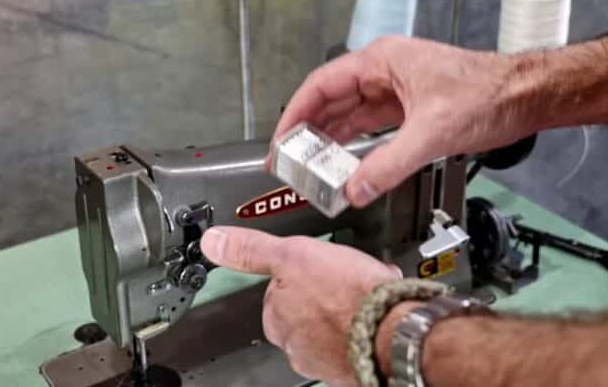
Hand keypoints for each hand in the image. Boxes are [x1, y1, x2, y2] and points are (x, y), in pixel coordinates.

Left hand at [200, 226, 402, 385]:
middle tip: (344, 276)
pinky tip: (379, 308)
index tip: (315, 266)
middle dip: (325, 292)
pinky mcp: (355, 366)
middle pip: (306, 310)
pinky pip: (359, 337)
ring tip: (365, 290)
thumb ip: (251, 249)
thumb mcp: (292, 254)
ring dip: (348, 307)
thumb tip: (213, 241)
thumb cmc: (347, 296)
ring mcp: (326, 359)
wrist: (394, 330)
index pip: (278, 293)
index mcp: (277, 319)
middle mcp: (297, 345)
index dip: (299, 273)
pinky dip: (368, 322)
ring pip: (334, 324)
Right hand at [273, 36, 537, 206]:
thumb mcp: (432, 132)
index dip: (295, 114)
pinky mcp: (406, 107)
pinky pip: (367, 126)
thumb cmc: (488, 94)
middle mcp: (382, 72)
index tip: (281, 141)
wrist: (524, 98)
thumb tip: (356, 190)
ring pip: (347, 114)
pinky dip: (352, 144)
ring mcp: (393, 89)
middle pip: (329, 101)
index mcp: (380, 62)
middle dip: (308, 131)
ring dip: (329, 140)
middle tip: (289, 160)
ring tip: (309, 166)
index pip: (321, 86)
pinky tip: (342, 162)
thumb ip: (389, 165)